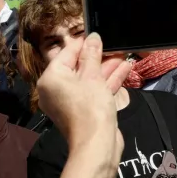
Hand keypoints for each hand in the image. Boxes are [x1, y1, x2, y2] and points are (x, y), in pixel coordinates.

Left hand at [36, 33, 131, 148]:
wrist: (96, 144)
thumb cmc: (90, 106)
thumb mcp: (93, 76)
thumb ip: (92, 55)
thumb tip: (93, 37)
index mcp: (51, 78)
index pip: (66, 53)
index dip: (83, 43)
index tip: (97, 34)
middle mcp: (56, 89)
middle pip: (78, 66)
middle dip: (98, 56)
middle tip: (114, 44)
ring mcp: (70, 101)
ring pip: (89, 79)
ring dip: (107, 67)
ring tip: (124, 54)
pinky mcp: (84, 110)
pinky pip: (94, 91)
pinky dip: (107, 81)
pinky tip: (125, 68)